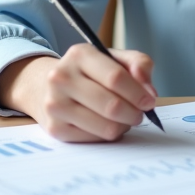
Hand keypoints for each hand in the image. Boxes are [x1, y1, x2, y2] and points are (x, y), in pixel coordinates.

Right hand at [0, 45, 157, 142]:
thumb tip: (149, 91)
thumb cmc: (88, 72)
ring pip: (105, 127)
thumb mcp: (113, 58)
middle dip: (134, 113)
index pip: (116, 77)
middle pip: (111, 105)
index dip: (138, 92)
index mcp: (79, 55)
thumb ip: (139, 64)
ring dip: (123, 126)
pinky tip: (106, 124)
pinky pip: (94, 139)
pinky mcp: (55, 128)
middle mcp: (61, 78)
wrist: (45, 86)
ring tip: (124, 119)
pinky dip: (107, 134)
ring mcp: (55, 105)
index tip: (150, 101)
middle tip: (140, 114)